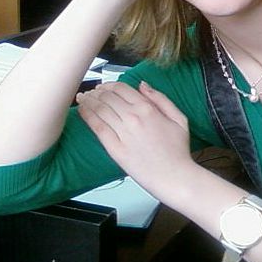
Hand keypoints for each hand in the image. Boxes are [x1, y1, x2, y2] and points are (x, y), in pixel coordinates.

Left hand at [75, 81, 195, 198]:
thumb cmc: (178, 151)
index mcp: (148, 109)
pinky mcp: (115, 149)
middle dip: (97, 91)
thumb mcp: (179, 119)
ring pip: (100, 109)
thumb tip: (143, 85)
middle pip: (108, 97)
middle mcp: (133, 118)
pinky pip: (97, 127)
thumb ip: (160, 99)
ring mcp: (123, 133)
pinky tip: (82, 110)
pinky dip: (87, 115)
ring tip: (82, 98)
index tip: (104, 87)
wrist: (174, 177)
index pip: (122, 88)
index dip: (110, 84)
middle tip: (91, 93)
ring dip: (88, 100)